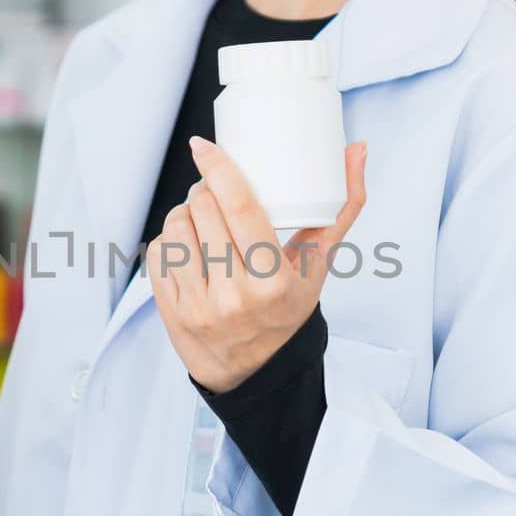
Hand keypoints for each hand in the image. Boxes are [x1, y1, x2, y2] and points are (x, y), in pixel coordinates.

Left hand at [145, 136, 367, 392]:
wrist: (253, 369)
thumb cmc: (287, 306)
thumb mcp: (319, 264)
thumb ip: (342, 207)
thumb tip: (356, 148)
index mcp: (274, 282)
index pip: (241, 209)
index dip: (219, 170)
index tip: (204, 146)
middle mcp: (234, 296)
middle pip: (203, 211)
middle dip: (203, 188)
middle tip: (211, 188)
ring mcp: (199, 307)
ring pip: (175, 229)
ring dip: (183, 211)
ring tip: (199, 214)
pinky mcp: (171, 312)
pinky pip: (158, 254)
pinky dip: (170, 240)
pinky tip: (186, 243)